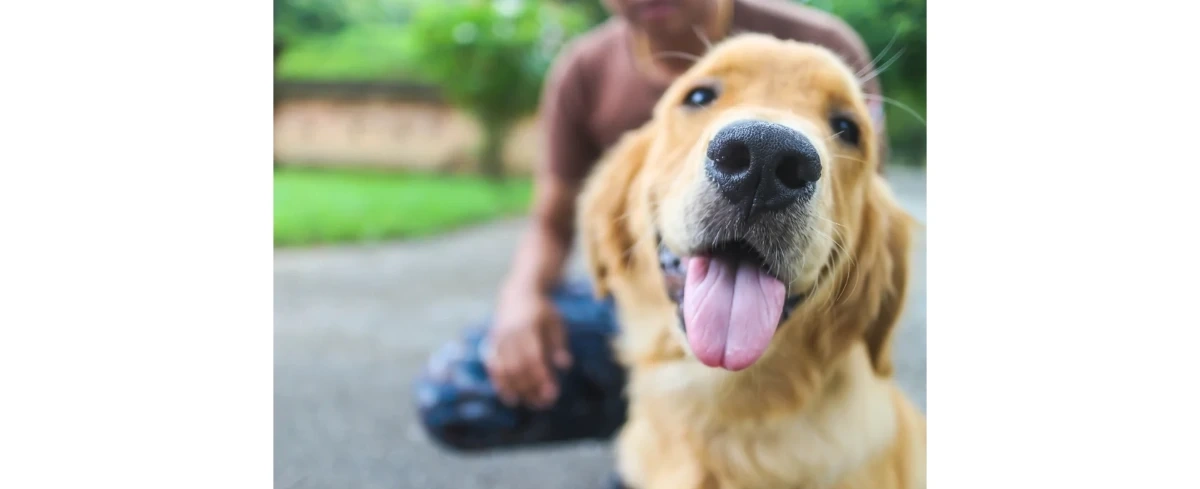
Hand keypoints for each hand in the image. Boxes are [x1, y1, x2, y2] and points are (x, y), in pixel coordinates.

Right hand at [485, 290, 571, 409]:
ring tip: (532, 403)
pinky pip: (493, 368)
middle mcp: (510, 334)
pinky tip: (511, 398)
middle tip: (546, 403)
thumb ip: (559, 344)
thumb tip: (565, 366)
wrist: (518, 293)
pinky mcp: (491, 344)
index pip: (533, 357)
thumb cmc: (542, 311)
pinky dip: (501, 384)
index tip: (553, 393)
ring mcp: (498, 339)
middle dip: (531, 388)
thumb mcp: (556, 322)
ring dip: (518, 390)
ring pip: (505, 370)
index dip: (542, 377)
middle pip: (518, 367)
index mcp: (528, 326)